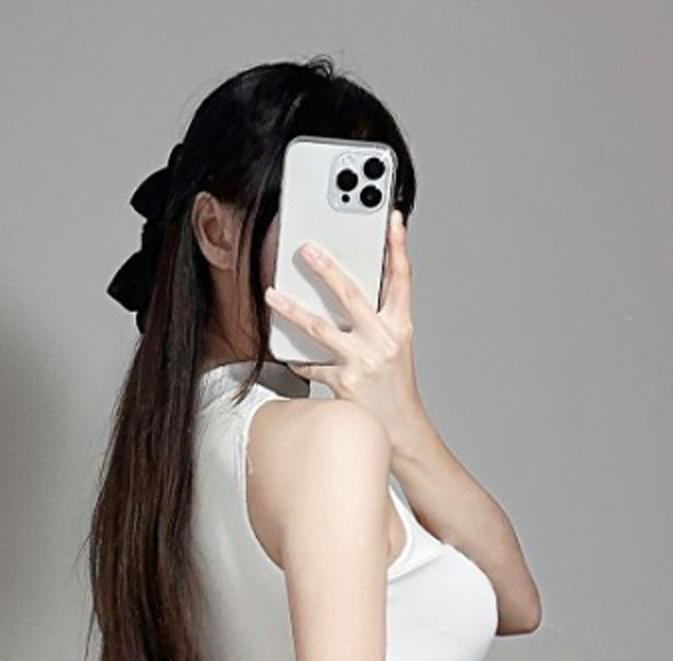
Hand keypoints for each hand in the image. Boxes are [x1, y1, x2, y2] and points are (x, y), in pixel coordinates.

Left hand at [264, 209, 426, 451]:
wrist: (399, 429)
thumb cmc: (395, 385)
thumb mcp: (397, 345)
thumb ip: (379, 315)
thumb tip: (353, 287)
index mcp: (399, 326)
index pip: (401, 279)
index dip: (398, 247)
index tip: (391, 220)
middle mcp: (382, 340)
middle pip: (351, 294)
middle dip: (326, 268)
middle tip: (305, 248)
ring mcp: (361, 361)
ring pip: (320, 328)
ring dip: (292, 309)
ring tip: (271, 294)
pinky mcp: (343, 383)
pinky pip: (312, 364)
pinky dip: (296, 357)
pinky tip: (283, 350)